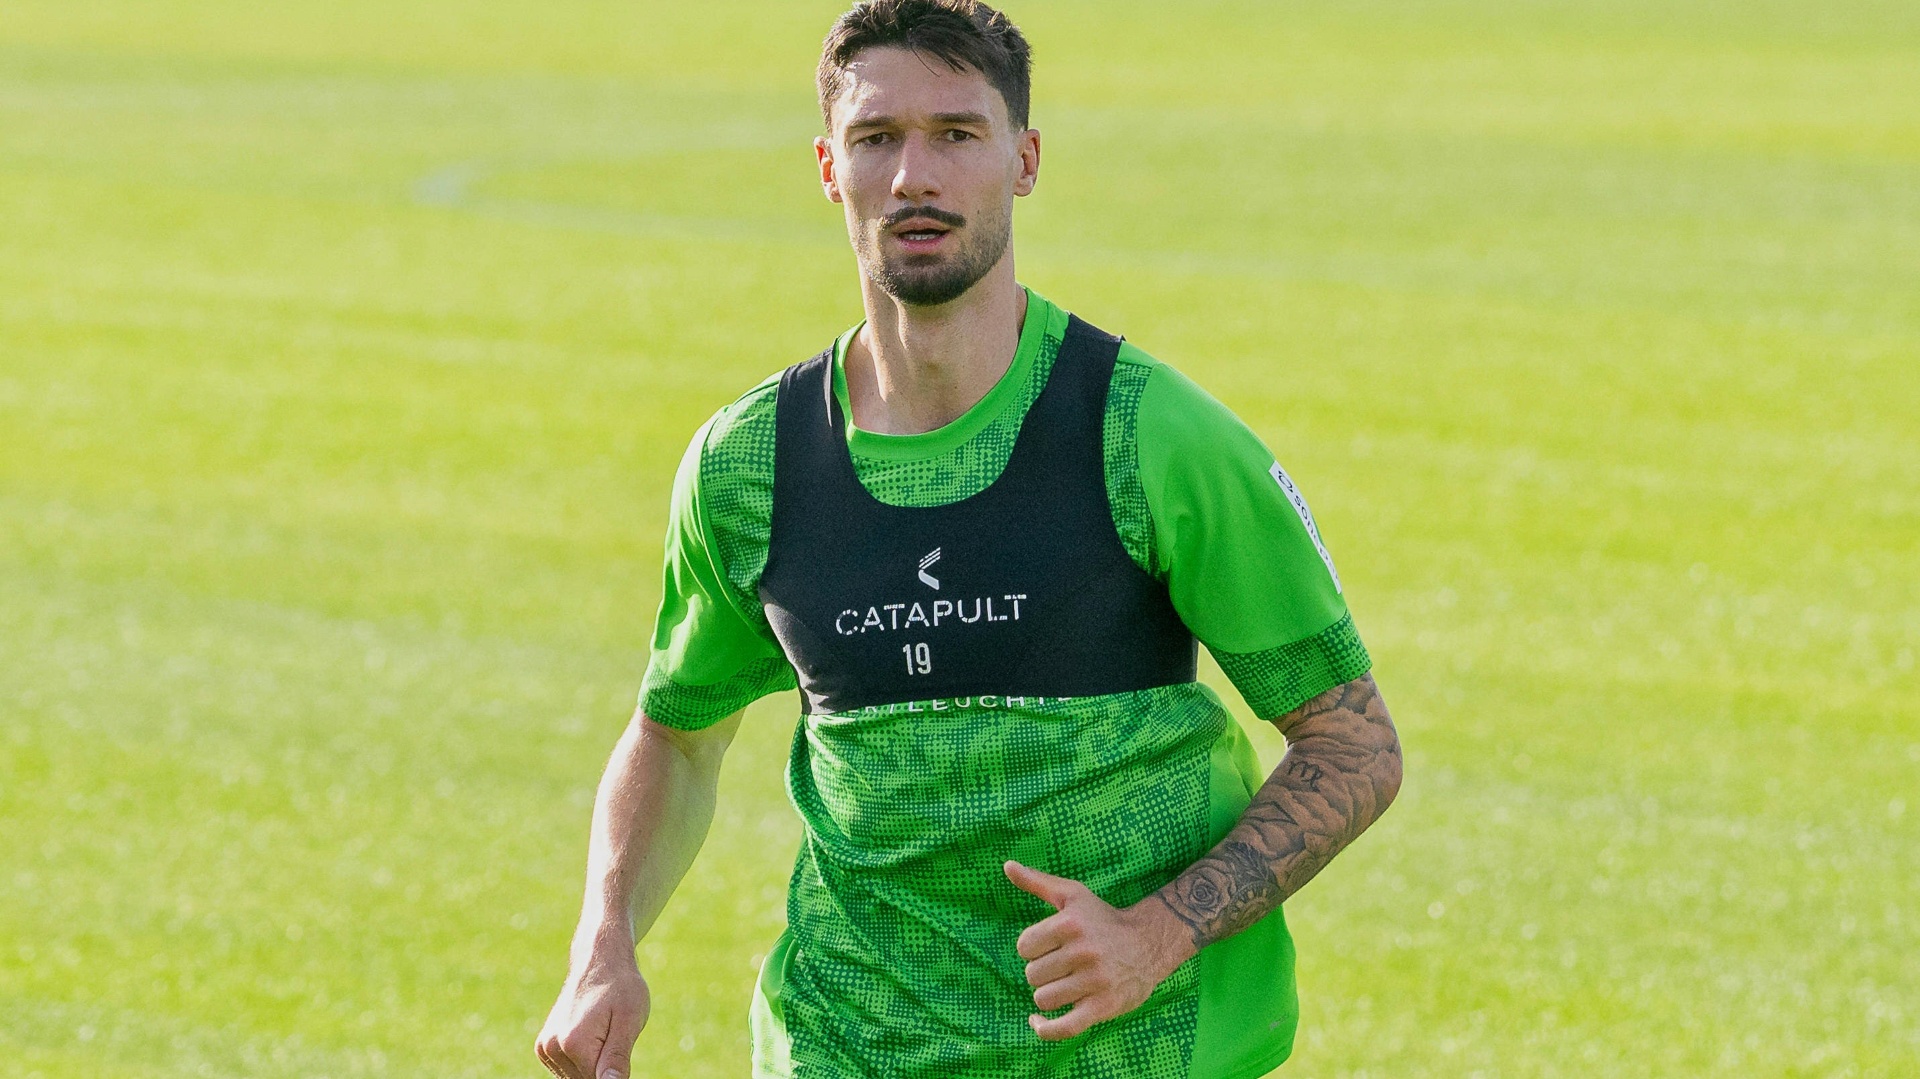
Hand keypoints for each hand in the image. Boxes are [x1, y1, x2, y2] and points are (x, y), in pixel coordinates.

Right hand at [535, 930, 650, 1078]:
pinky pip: (567, 1069)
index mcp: (574, 1043)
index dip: (614, 1074)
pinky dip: (583, 1061)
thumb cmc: (621, 987)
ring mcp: (545, 1047)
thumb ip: (617, 1059)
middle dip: (603, 1069)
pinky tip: (593, 1036)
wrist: (599, 960)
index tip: (617, 1047)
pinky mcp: (544, 1046)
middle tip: (613, 1036)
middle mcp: (553, 1047)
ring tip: (603, 1033)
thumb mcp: (629, 1020)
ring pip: (576, 1077)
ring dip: (593, 1064)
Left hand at [1004, 860, 1196, 1041]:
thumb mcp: (1072, 894)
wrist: (1148, 943)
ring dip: (1049, 994)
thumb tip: (1007, 865)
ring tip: (1066, 984)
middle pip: (1032, 975)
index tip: (1049, 946)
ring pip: (1044, 999)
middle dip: (1042, 972)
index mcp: (1070, 924)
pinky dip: (1045, 1029)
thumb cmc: (1103, 918)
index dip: (1033, 948)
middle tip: (1063, 965)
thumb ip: (1037, 882)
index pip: (1024, 946)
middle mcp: (1082, 951)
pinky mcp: (1103, 1006)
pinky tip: (1037, 1022)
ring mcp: (1094, 981)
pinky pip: (1063, 1028)